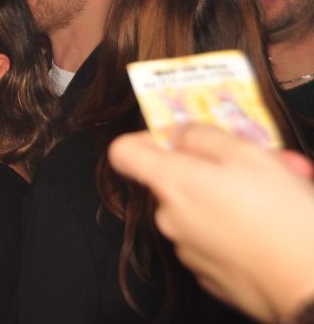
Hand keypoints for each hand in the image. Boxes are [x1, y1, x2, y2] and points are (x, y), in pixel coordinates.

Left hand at [109, 126, 313, 321]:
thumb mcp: (247, 154)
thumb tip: (176, 133)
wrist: (312, 288)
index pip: (125, 152)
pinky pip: (217, 239)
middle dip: (218, 168)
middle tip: (265, 164)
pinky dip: (239, 228)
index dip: (148, 137)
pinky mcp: (211, 276)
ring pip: (204, 208)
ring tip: (281, 196)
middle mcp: (170, 219)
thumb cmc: (283, 217)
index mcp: (172, 184)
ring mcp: (188, 250)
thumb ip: (202, 135)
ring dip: (235, 197)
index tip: (179, 137)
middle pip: (178, 180)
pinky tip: (273, 229)